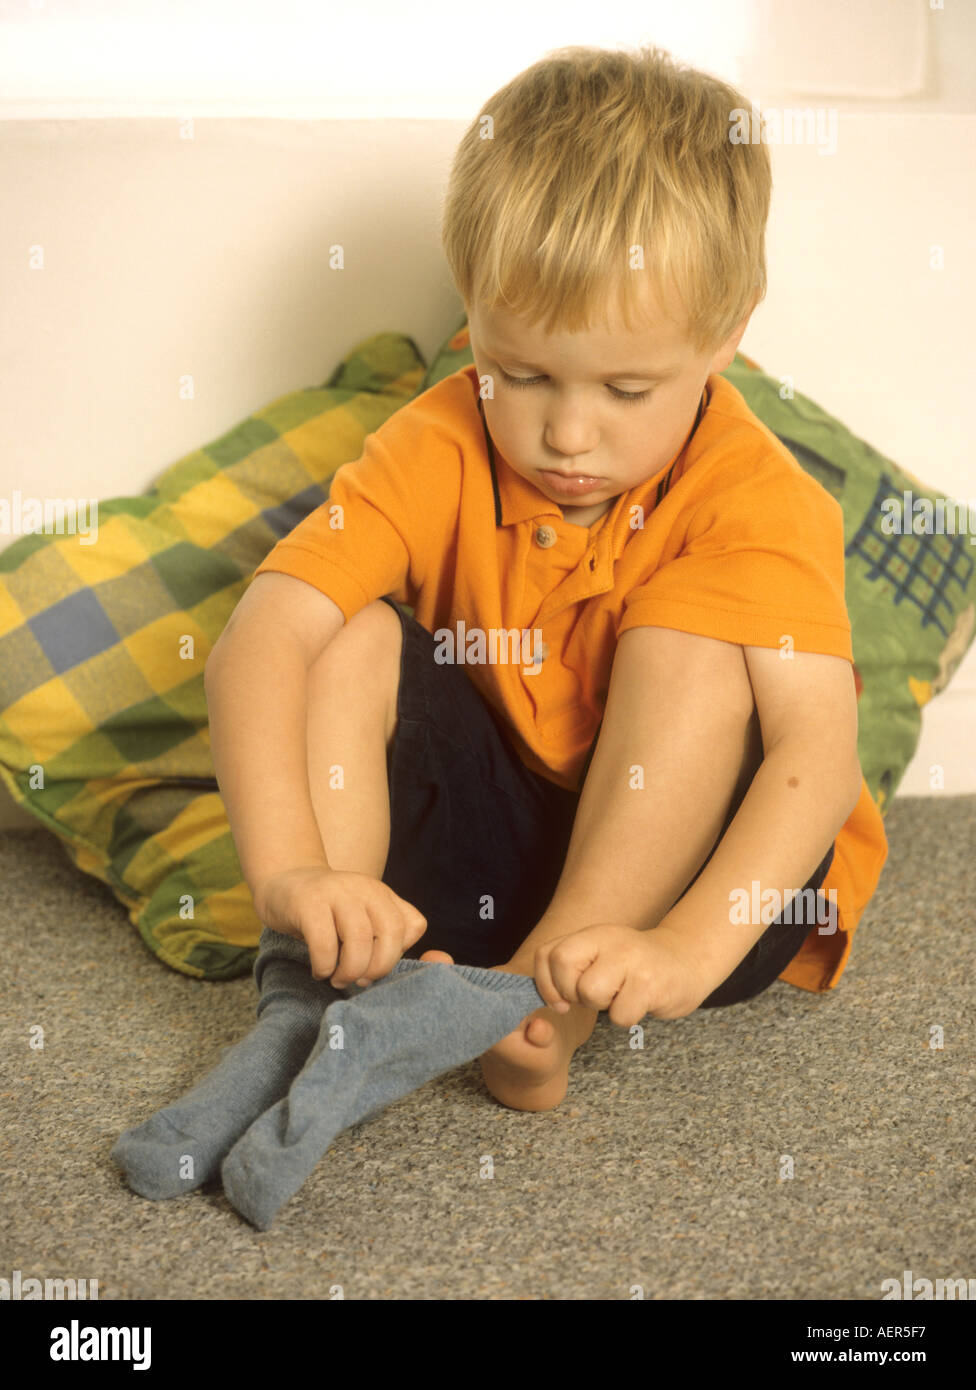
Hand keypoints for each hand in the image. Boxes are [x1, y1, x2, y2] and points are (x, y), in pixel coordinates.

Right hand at [254, 866, 426, 987]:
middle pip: (391, 933)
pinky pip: (324, 940)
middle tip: (359, 981)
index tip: (376, 968)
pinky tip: (319, 970)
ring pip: (360, 938)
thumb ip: (385, 940)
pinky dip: (324, 964)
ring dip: (350, 970)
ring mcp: (337, 892)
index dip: (399, 955)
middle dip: (378, 967)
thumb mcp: (362, 919)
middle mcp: (365, 888)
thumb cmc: (329, 915)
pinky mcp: (309, 902)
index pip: (413, 926)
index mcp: (383, 895)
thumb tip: (421, 966)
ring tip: (338, 978)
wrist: (285, 883)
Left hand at [531, 923, 707, 1026]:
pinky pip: (620, 1015)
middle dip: (574, 995)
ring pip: (590, 994)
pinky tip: (641, 1002)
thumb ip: (572, 966)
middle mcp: (610, 940)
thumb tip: (549, 1001)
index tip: (562, 1000)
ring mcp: (631, 960)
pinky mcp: (650, 983)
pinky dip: (627, 1017)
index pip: (547, 954)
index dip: (546, 983)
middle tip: (596, 996)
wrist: (687, 961)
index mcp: (593, 934)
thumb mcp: (601, 955)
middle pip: (565, 972)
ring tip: (621, 996)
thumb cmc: (635, 967)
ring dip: (603, 1006)